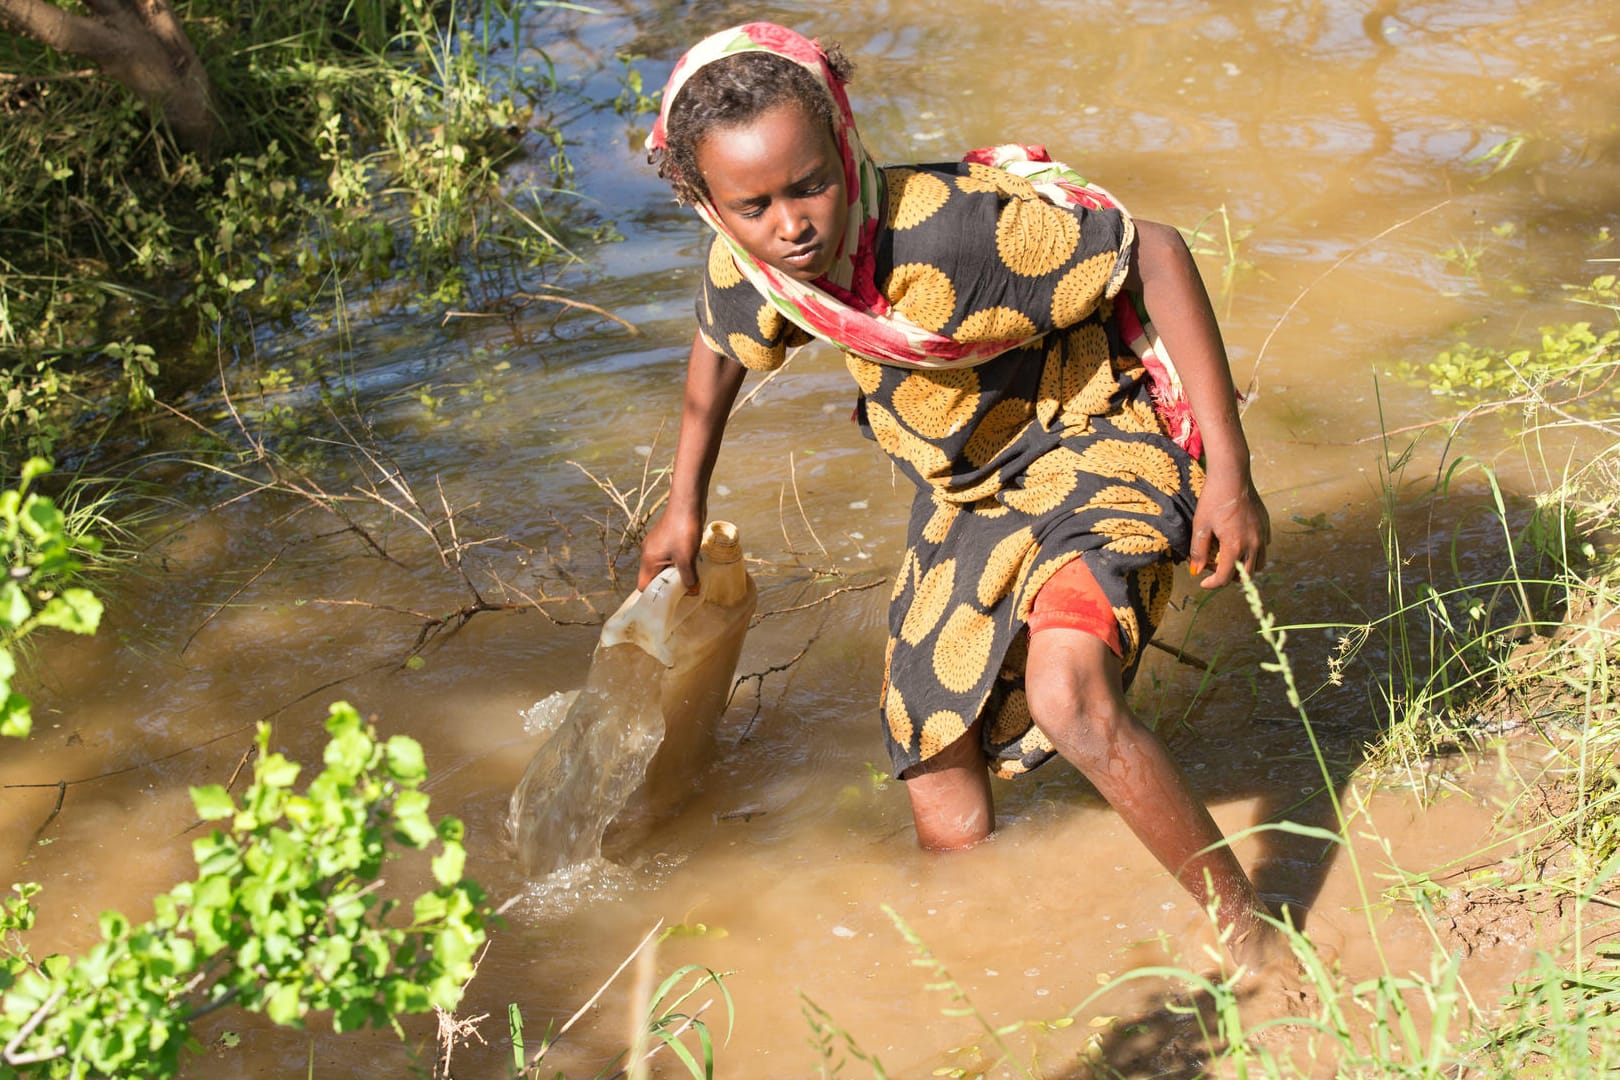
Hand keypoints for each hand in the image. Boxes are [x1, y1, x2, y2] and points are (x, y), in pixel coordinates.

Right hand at [638, 506, 703, 591]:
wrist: (688, 503)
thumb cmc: (683, 530)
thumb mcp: (687, 558)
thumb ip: (688, 578)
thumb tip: (692, 592)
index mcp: (648, 559)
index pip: (643, 585)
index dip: (655, 595)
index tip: (669, 601)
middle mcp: (648, 553)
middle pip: (653, 577)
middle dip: (667, 585)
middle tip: (683, 591)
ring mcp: (656, 544)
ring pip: (662, 566)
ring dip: (674, 573)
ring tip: (689, 577)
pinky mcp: (666, 538)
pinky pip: (668, 556)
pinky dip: (677, 562)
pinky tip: (691, 562)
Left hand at [1189, 469, 1268, 589]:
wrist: (1233, 476)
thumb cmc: (1214, 499)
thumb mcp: (1201, 526)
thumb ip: (1198, 551)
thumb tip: (1196, 571)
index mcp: (1235, 546)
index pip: (1225, 578)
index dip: (1212, 584)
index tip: (1203, 583)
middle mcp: (1253, 544)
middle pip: (1244, 576)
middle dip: (1227, 577)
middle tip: (1213, 567)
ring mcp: (1262, 536)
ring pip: (1257, 565)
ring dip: (1242, 568)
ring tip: (1226, 558)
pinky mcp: (1266, 527)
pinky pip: (1262, 549)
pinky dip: (1252, 554)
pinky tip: (1238, 543)